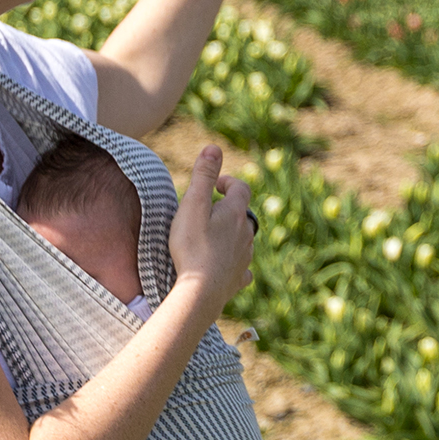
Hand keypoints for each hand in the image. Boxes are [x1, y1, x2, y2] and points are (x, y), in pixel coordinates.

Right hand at [168, 143, 257, 308]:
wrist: (200, 291)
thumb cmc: (193, 246)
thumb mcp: (193, 205)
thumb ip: (203, 175)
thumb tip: (214, 147)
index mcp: (235, 214)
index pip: (241, 189)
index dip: (229, 183)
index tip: (217, 184)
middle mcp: (246, 234)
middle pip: (244, 215)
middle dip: (231, 209)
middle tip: (213, 210)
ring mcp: (244, 258)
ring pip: (244, 240)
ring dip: (233, 234)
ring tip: (215, 236)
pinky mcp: (237, 279)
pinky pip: (242, 268)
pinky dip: (236, 262)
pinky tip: (231, 266)